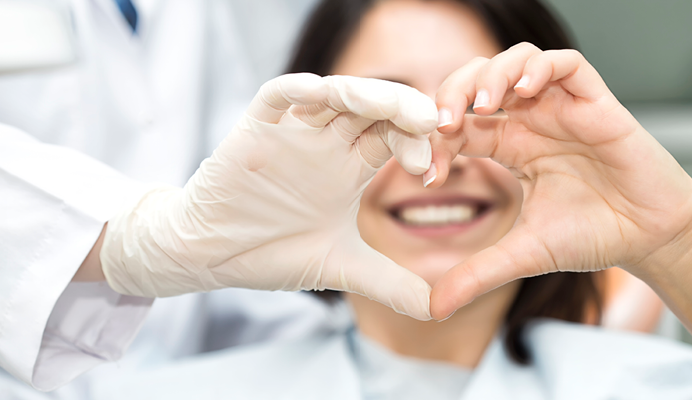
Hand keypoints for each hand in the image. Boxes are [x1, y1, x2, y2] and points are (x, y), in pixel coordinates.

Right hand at [100, 73, 437, 319]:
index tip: (430, 169)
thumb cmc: (271, 252)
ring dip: (363, 94)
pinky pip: (276, 97)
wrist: (212, 255)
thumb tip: (438, 310)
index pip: (393, 138)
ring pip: (333, 95)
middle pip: (373, 108)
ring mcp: (292, 132)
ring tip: (391, 106)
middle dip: (402, 109)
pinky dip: (297, 91)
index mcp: (350, 167)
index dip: (416, 144)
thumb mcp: (341, 268)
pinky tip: (320, 93)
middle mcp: (326, 143)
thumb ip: (390, 284)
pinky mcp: (254, 129)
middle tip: (430, 122)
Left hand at [428, 43, 691, 320]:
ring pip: (516, 61)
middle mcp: (530, 121)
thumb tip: (433, 308)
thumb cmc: (592, 235)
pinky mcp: (595, 102)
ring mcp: (561, 108)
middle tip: (443, 122)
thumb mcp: (522, 254)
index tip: (429, 173)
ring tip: (482, 105)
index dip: (436, 140)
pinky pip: (565, 63)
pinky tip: (525, 92)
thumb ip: (477, 274)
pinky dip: (539, 67)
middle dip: (452, 93)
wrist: (648, 238)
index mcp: (508, 146)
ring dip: (491, 75)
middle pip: (478, 81)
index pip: (458, 125)